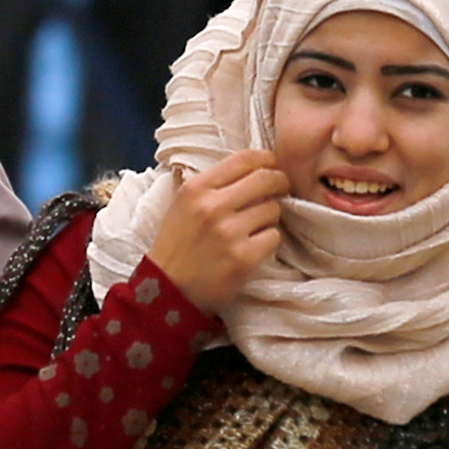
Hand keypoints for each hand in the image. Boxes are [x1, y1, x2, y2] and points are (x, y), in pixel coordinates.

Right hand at [146, 151, 288, 316]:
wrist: (168, 290)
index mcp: (196, 189)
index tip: (272, 164)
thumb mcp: (183, 205)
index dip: (266, 158)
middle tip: (279, 190)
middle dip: (279, 182)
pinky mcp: (244, 257)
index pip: (243, 159)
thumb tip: (254, 170)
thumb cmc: (177, 245)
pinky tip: (252, 246)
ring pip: (273, 209)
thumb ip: (213, 186)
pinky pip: (274, 236)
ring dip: (269, 217)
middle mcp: (212, 207)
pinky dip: (267, 241)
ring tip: (253, 227)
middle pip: (266, 179)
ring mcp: (229, 233)